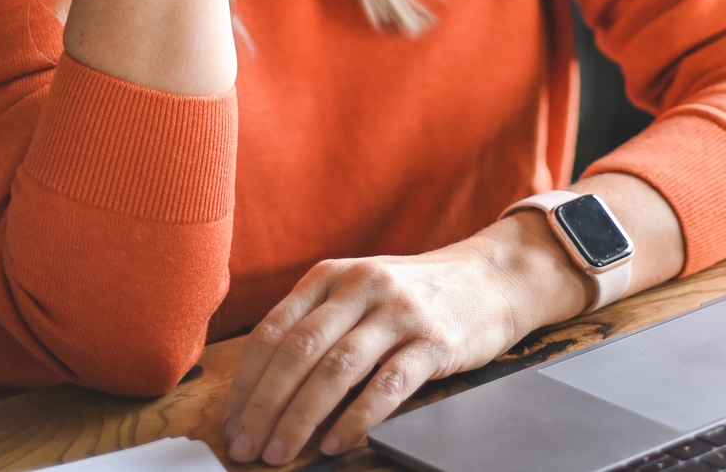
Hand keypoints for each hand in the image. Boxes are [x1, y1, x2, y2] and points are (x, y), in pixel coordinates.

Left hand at [223, 217, 589, 463]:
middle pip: (299, 352)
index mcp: (332, 275)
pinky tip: (336, 443)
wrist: (493, 278)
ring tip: (282, 451)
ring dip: (301, 417)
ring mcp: (400, 311)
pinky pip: (387, 385)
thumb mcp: (360, 290)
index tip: (233, 422)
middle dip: (266, 406)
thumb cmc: (415, 294)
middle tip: (248, 446)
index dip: (247, 382)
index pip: (274, 331)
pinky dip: (356, 419)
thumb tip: (262, 390)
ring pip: (336, 369)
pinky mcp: (435, 340)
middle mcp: (362, 286)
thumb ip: (317, 322)